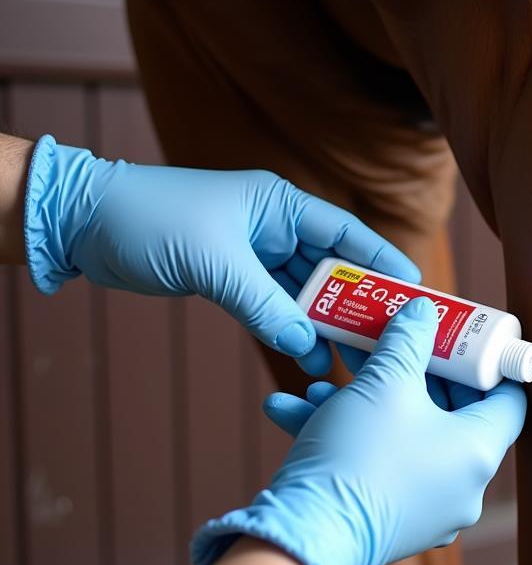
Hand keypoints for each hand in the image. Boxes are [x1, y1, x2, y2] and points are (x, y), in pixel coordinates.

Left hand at [23, 135, 417, 372]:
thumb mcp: (215, 263)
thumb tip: (305, 343)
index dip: (382, 259)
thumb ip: (264, 304)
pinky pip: (274, 307)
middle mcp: (273, 227)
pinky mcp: (233, 277)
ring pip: (303, 293)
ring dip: (321, 325)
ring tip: (343, 359)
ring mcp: (254, 254)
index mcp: (280, 205)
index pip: (346, 233)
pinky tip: (304, 355)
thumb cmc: (150, 220)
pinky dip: (288, 330)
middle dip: (355, 303)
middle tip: (383, 338)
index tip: (412, 288)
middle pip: (331, 268)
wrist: (85, 224)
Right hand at [191, 297, 527, 564]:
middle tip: (389, 347)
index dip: (485, 364)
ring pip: (401, 438)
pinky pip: (376, 467)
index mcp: (479, 452)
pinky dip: (343, 438)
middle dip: (408, 375)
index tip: (461, 341)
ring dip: (361, 404)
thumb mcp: (385, 381)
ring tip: (322, 381)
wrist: (305, 536)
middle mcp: (463, 487)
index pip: (507, 399)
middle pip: (448, 414)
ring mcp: (427, 510)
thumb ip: (408, 339)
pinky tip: (291, 410)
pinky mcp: (389, 523)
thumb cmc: (359, 455)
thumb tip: (421, 312)